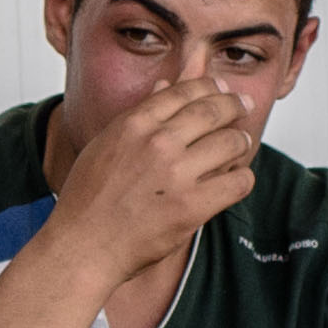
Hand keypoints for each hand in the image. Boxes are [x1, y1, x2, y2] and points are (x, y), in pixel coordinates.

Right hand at [51, 78, 261, 283]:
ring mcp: (175, 175)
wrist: (82, 245)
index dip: (209, 85)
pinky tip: (238, 180)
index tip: (222, 87)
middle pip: (212, 110)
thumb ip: (140, 115)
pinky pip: (236, 182)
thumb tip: (166, 82)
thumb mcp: (105, 144)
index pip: (183, 91)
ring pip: (230, 143)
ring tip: (241, 144)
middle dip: (235, 104)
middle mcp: (156, 143)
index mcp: (133, 124)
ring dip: (241, 141)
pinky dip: (243, 178)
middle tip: (245, 104)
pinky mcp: (191, 207)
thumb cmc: (88, 199)